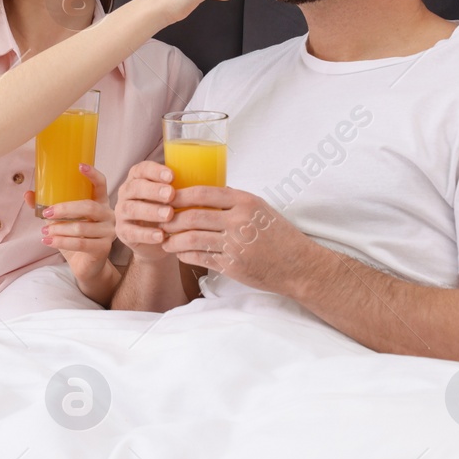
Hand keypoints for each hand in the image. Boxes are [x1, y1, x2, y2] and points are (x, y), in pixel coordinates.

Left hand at [24, 164, 115, 296]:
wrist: (86, 266)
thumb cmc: (75, 238)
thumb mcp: (60, 220)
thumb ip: (48, 206)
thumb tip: (28, 194)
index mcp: (100, 203)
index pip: (101, 185)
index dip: (93, 174)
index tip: (79, 166)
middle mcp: (108, 216)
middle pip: (88, 207)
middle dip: (65, 209)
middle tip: (46, 212)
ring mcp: (108, 233)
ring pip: (81, 227)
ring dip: (59, 229)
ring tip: (44, 230)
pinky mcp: (103, 249)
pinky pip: (80, 243)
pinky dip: (61, 242)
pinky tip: (48, 241)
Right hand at [115, 160, 176, 257]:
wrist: (159, 240)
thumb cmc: (170, 210)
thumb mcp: (176, 196)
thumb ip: (184, 186)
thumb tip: (210, 178)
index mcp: (138, 178)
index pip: (142, 169)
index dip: (155, 171)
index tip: (172, 176)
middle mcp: (127, 193)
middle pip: (135, 187)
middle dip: (153, 190)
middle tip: (171, 195)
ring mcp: (121, 212)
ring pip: (131, 209)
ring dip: (150, 211)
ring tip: (169, 215)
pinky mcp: (122, 231)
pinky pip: (131, 231)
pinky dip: (146, 234)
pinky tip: (161, 235)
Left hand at [158, 185, 322, 294]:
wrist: (298, 266)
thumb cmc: (279, 235)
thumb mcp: (261, 209)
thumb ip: (234, 201)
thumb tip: (207, 192)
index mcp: (245, 202)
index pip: (203, 193)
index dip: (180, 195)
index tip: (166, 197)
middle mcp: (239, 221)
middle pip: (192, 216)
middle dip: (170, 219)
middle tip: (159, 220)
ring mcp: (235, 245)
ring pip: (192, 239)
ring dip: (173, 240)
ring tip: (165, 240)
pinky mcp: (232, 265)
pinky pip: (200, 257)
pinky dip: (185, 255)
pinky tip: (179, 253)